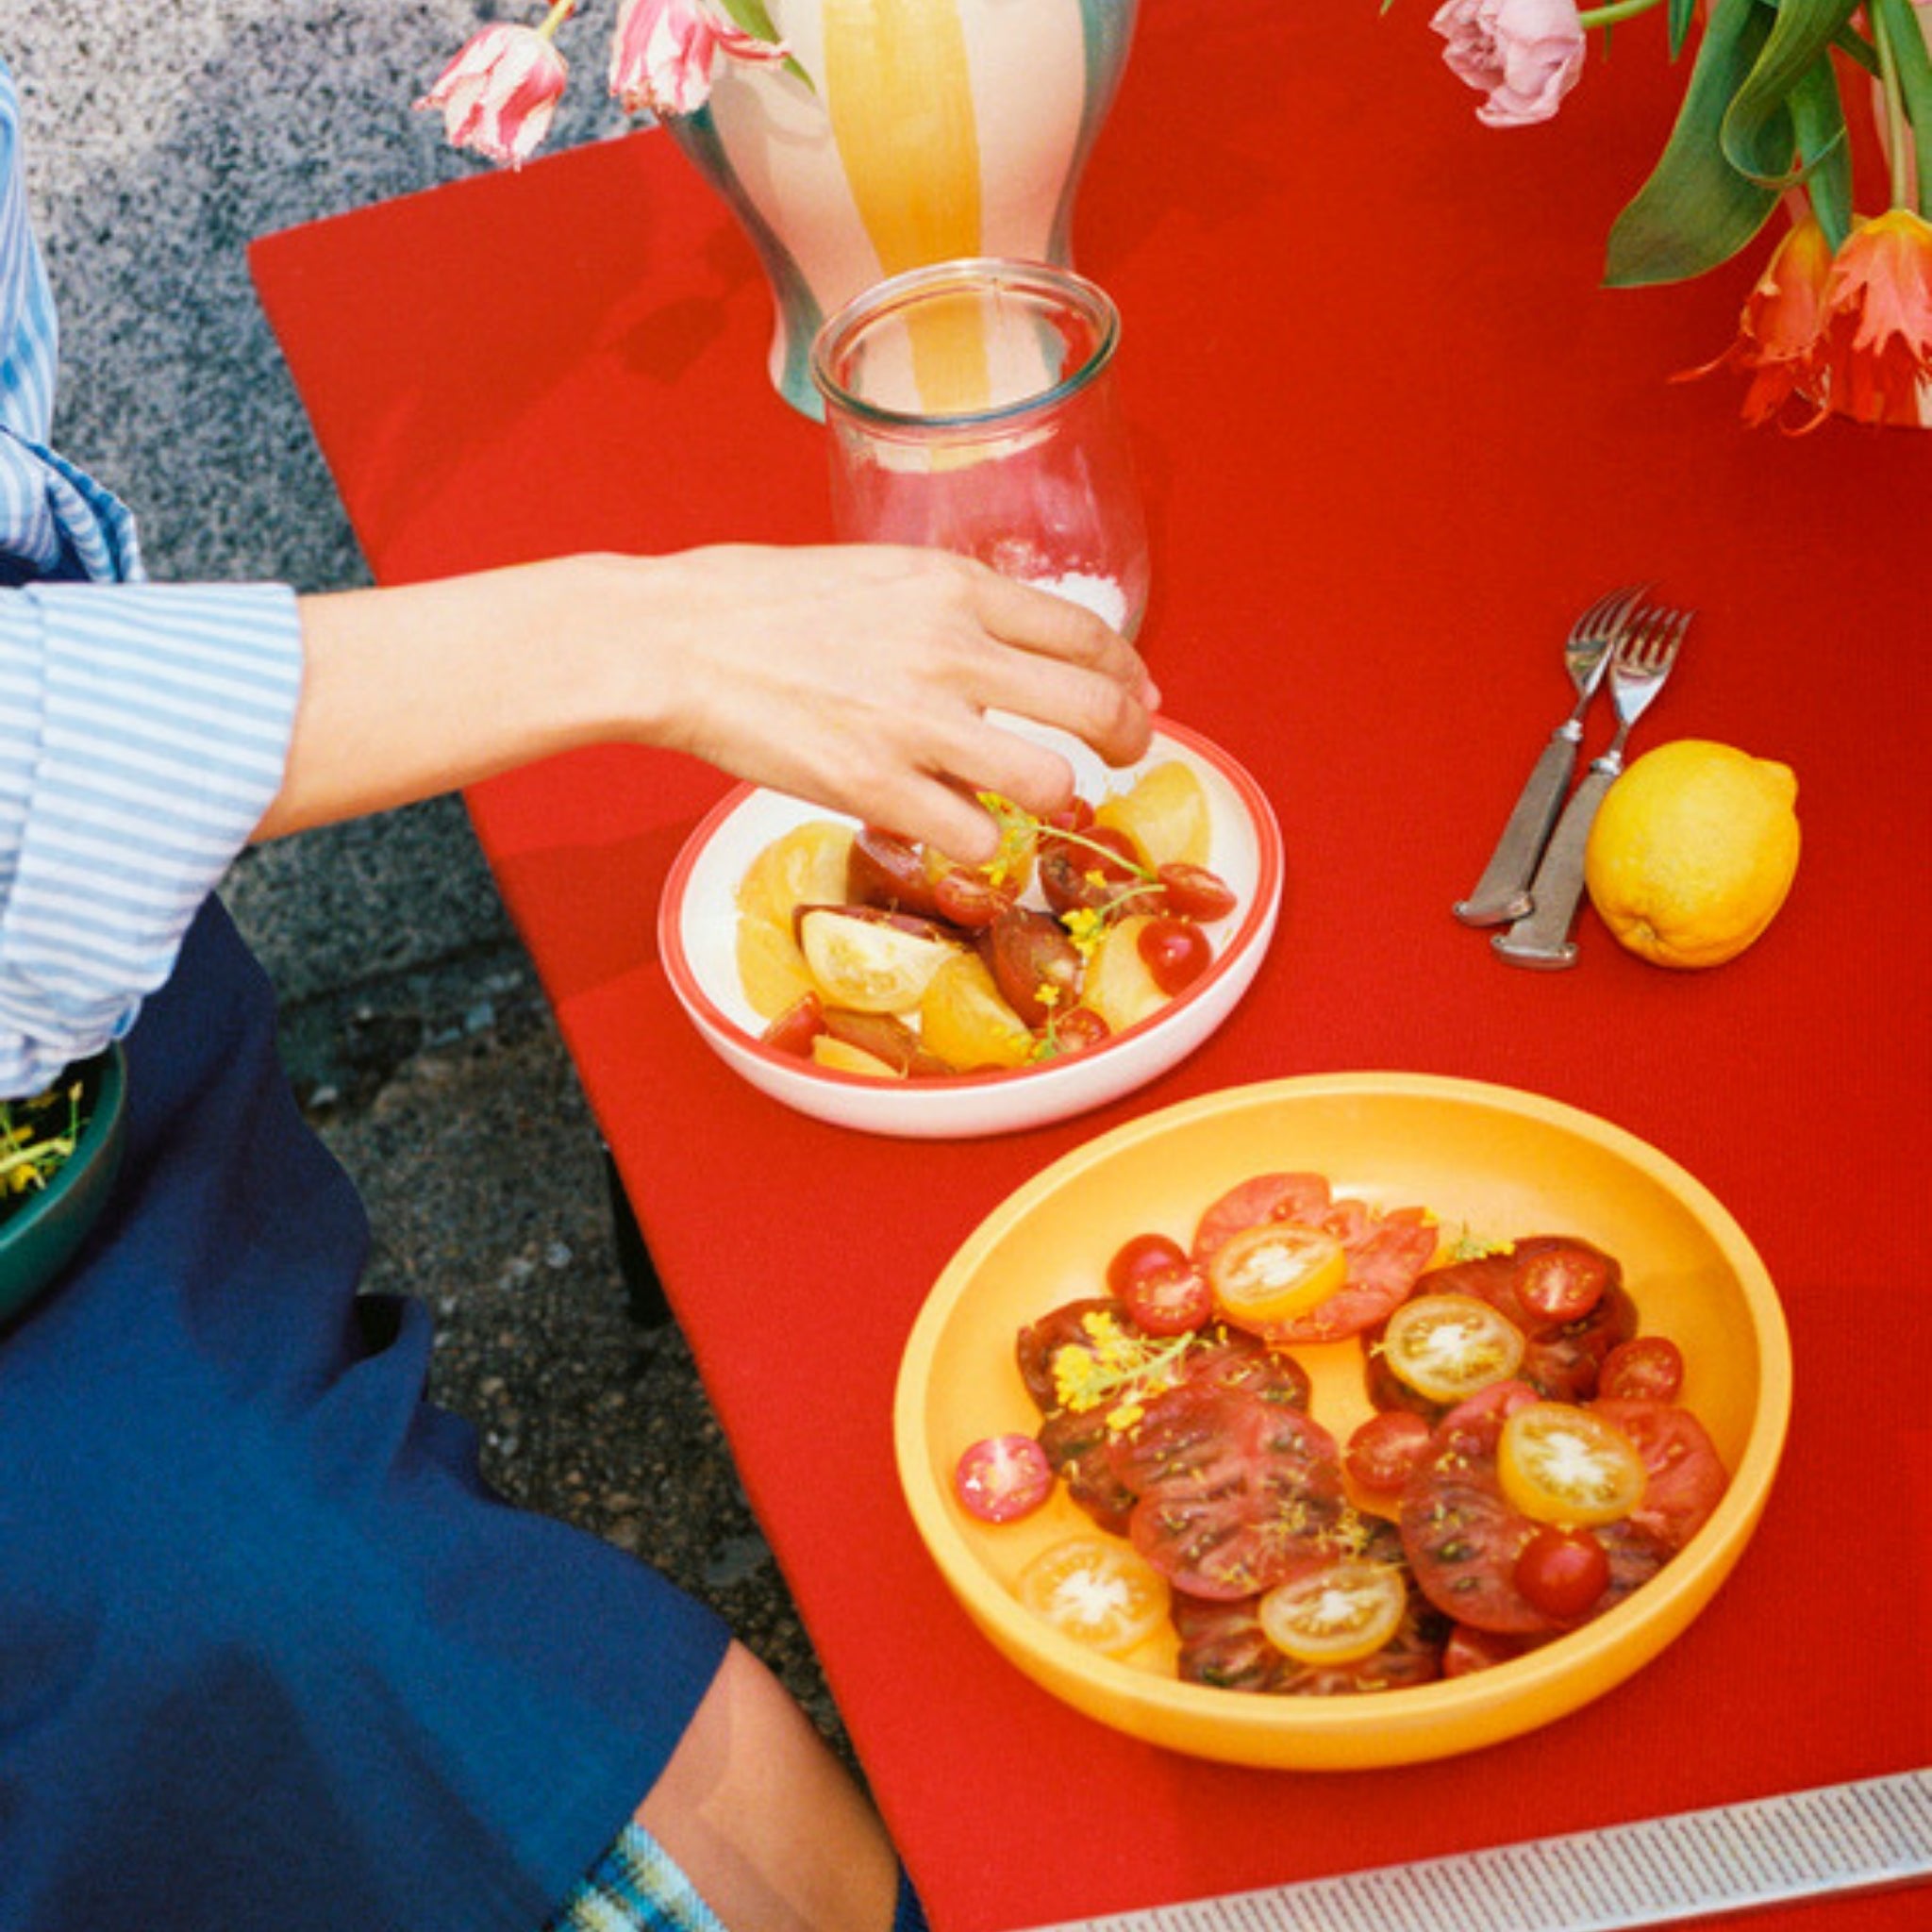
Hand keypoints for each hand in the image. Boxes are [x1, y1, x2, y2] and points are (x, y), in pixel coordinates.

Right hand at [599, 544, 1158, 861]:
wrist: (676, 639)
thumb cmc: (764, 604)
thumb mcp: (880, 575)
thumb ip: (953, 611)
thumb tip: (1014, 655)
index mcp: (955, 587)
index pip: (1087, 634)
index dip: (1129, 677)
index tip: (1138, 699)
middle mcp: (951, 649)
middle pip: (1094, 708)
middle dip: (1126, 741)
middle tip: (1122, 758)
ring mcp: (916, 723)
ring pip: (1050, 784)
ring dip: (1051, 801)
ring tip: (1025, 801)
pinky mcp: (874, 787)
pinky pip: (974, 837)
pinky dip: (971, 842)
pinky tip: (948, 826)